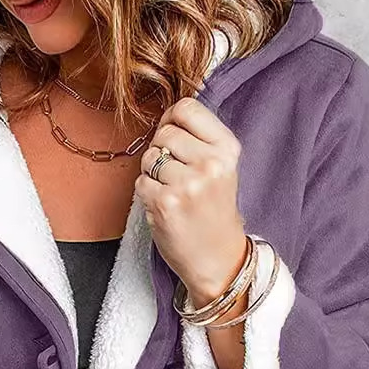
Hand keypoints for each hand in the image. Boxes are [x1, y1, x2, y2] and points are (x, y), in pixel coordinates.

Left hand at [133, 97, 249, 307]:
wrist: (217, 259)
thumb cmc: (214, 212)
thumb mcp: (221, 168)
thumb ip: (199, 139)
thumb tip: (166, 116)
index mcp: (227, 149)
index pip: (187, 108)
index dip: (171, 120)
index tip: (173, 137)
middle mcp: (210, 164)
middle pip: (165, 133)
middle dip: (160, 151)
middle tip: (173, 175)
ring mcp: (188, 184)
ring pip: (149, 158)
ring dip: (152, 174)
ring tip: (171, 192)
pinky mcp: (166, 204)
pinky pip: (140, 183)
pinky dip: (146, 195)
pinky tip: (164, 208)